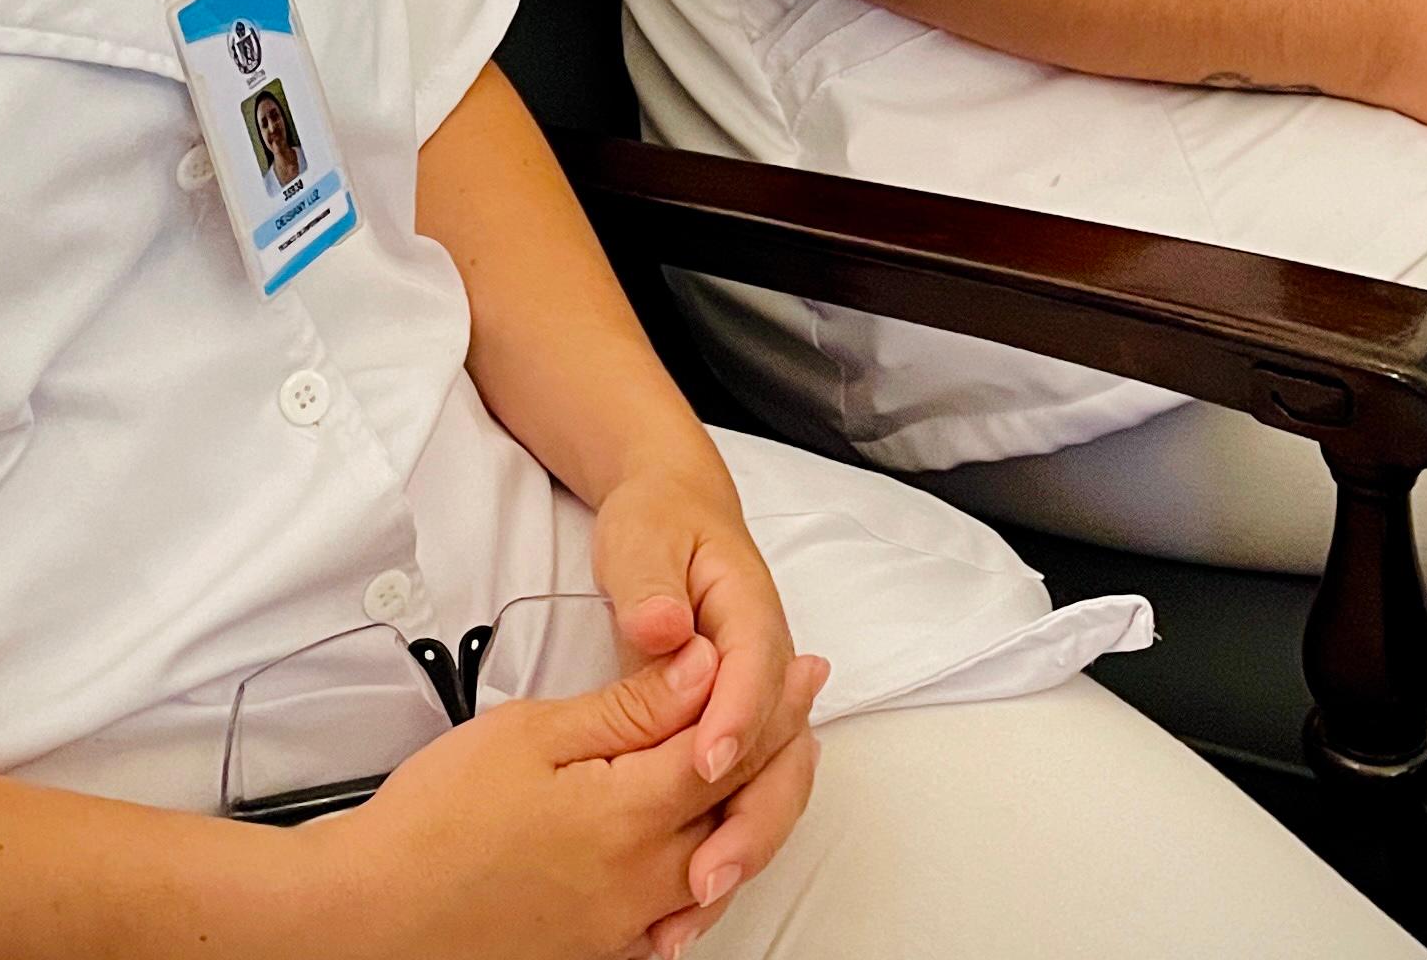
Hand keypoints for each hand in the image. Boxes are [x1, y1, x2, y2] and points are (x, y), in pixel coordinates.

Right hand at [319, 632, 817, 959]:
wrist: (375, 915)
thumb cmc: (437, 819)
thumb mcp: (532, 733)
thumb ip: (628, 706)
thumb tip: (699, 668)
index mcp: (632, 815)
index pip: (730, 748)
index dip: (773, 702)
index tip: (801, 667)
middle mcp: (645, 879)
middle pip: (742, 811)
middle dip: (782, 752)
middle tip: (806, 708)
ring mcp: (626, 924)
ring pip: (722, 864)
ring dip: (756, 811)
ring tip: (772, 768)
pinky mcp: (601, 950)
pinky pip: (680, 913)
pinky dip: (710, 873)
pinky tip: (711, 856)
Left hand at [586, 458, 825, 937]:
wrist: (673, 514)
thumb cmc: (659, 525)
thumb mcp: (644, 538)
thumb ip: (650, 584)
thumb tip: (663, 626)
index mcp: (752, 613)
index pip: (755, 672)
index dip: (735, 720)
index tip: (702, 762)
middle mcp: (765, 670)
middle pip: (782, 754)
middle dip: (750, 819)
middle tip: (706, 875)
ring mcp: (756, 709)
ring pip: (769, 791)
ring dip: (741, 851)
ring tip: (692, 911)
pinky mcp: (734, 737)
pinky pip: (740, 799)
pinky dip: (721, 850)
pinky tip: (682, 905)